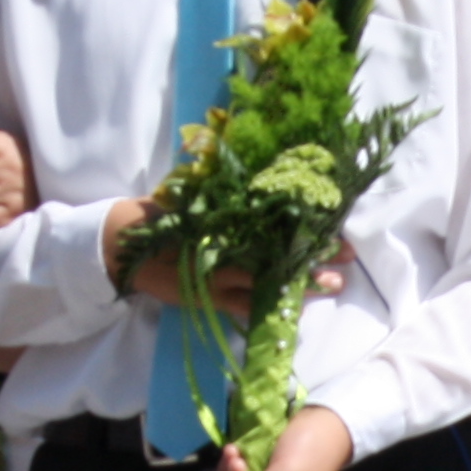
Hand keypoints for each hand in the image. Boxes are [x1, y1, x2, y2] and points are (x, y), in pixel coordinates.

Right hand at [107, 199, 345, 314]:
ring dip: (302, 283)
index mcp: (224, 217)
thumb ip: (225, 185)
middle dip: (314, 253)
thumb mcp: (195, 192)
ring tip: (334, 284)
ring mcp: (217, 275)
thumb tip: (262, 162)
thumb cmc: (163, 212)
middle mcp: (225, 245)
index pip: (273, 221)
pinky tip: (295, 308)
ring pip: (268, 281)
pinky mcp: (208, 298)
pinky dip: (271, 306)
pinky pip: (245, 306)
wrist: (123, 242)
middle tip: (346, 254)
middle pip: (278, 250)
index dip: (305, 222)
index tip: (331, 218)